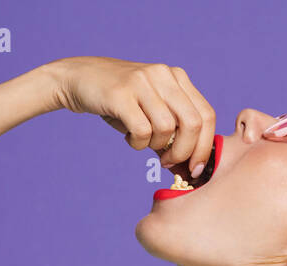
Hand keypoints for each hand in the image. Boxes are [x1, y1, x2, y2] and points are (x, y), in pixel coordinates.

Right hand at [49, 55, 215, 176]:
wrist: (79, 79)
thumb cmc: (120, 104)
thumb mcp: (151, 112)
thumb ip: (173, 134)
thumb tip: (191, 169)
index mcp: (177, 78)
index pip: (207, 115)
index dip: (205, 147)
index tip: (195, 168)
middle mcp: (164, 75)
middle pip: (193, 123)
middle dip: (184, 152)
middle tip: (167, 163)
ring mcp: (143, 82)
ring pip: (166, 129)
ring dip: (155, 146)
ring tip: (141, 142)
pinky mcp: (121, 93)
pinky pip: (142, 131)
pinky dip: (137, 143)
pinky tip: (129, 137)